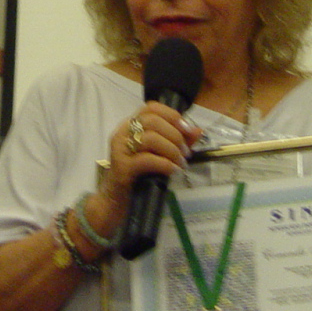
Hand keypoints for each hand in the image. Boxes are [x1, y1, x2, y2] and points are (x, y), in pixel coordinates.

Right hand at [101, 103, 199, 224]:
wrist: (114, 202)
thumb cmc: (137, 176)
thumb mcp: (159, 156)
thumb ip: (177, 142)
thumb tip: (197, 131)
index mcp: (131, 126)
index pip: (151, 108)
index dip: (172, 115)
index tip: (188, 130)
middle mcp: (122, 132)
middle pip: (152, 121)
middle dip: (175, 135)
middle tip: (185, 153)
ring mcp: (120, 149)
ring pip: (149, 138)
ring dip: (171, 150)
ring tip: (180, 163)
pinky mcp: (121, 167)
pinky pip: (146, 159)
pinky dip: (164, 164)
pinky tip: (173, 171)